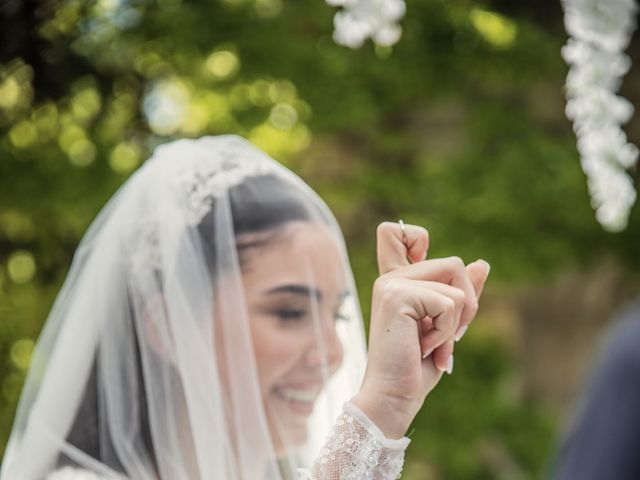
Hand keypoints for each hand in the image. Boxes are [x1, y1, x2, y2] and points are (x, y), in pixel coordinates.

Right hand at [351, 222, 489, 437]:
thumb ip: (460, 294)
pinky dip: (447, 331)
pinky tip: (425, 347)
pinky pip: (449, 303)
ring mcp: (391, 285)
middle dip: (466, 303)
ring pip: (456, 284)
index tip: (421, 267)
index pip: (394, 232)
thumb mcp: (447, 326)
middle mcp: (391, 278)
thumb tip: (482, 263)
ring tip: (433, 344)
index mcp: (397, 282)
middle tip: (447, 334)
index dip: (417, 236)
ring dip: (456, 323)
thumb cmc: (417, 366)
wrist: (395, 396)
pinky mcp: (397, 296)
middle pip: (454, 263)